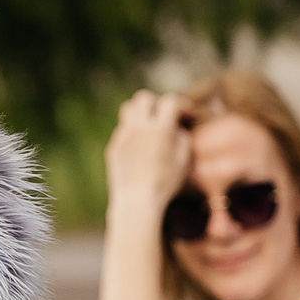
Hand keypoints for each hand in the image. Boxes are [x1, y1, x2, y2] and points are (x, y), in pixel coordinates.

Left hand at [105, 91, 192, 218]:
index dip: (181, 105)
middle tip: (165, 116)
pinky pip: (122, 129)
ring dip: (141, 112)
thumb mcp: (184, 161)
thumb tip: (177, 127)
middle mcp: (139, 127)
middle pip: (144, 98)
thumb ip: (183, 138)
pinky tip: (140, 146)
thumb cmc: (165, 183)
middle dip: (157, 103)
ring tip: (150, 126)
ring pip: (128, 109)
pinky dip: (132, 131)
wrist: (137, 201)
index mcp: (160, 129)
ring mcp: (123, 135)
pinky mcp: (113, 146)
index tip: (185, 116)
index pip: (170, 101)